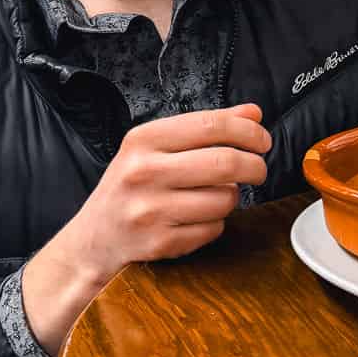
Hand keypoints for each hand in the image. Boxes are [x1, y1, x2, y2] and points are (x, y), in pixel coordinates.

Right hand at [21, 105, 270, 355]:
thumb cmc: (132, 185)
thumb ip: (206, 128)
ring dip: (232, 197)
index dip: (249, 133)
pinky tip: (198, 218)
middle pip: (226, 163)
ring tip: (216, 195)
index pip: (212, 126)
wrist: (94, 238)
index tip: (263, 141)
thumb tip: (253, 113)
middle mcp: (144, 172)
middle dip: (255, 166)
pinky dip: (216, 223)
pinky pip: (213, 229)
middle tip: (259, 170)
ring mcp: (150, 210)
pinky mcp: (159, 243)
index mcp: (144, 139)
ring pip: (224, 199)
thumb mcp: (157, 147)